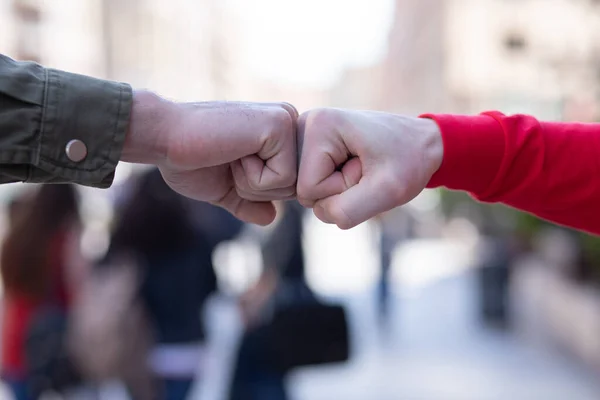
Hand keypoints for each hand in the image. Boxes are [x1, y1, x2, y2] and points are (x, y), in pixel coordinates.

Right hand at [122, 91, 297, 224]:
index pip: (290, 184)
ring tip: (230, 157)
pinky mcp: (280, 125)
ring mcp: (286, 120)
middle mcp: (288, 121)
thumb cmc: (189, 161)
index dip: (257, 191)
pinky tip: (234, 154)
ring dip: (253, 184)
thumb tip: (271, 218)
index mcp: (277, 133)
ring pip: (292, 185)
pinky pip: (284, 177)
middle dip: (258, 190)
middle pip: (296, 186)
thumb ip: (248, 202)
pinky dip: (253, 178)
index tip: (229, 166)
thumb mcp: (224, 188)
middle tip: (229, 162)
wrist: (163, 139)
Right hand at [296, 108, 443, 228]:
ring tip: (363, 166)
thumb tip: (321, 213)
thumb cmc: (410, 160)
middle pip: (305, 191)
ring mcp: (305, 135)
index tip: (367, 167)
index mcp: (318, 125)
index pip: (309, 189)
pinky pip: (314, 186)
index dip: (342, 189)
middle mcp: (304, 124)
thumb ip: (349, 210)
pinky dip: (336, 185)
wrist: (423, 143)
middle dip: (339, 189)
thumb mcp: (387, 191)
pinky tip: (353, 166)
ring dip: (339, 188)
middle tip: (366, 167)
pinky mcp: (310, 146)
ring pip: (309, 191)